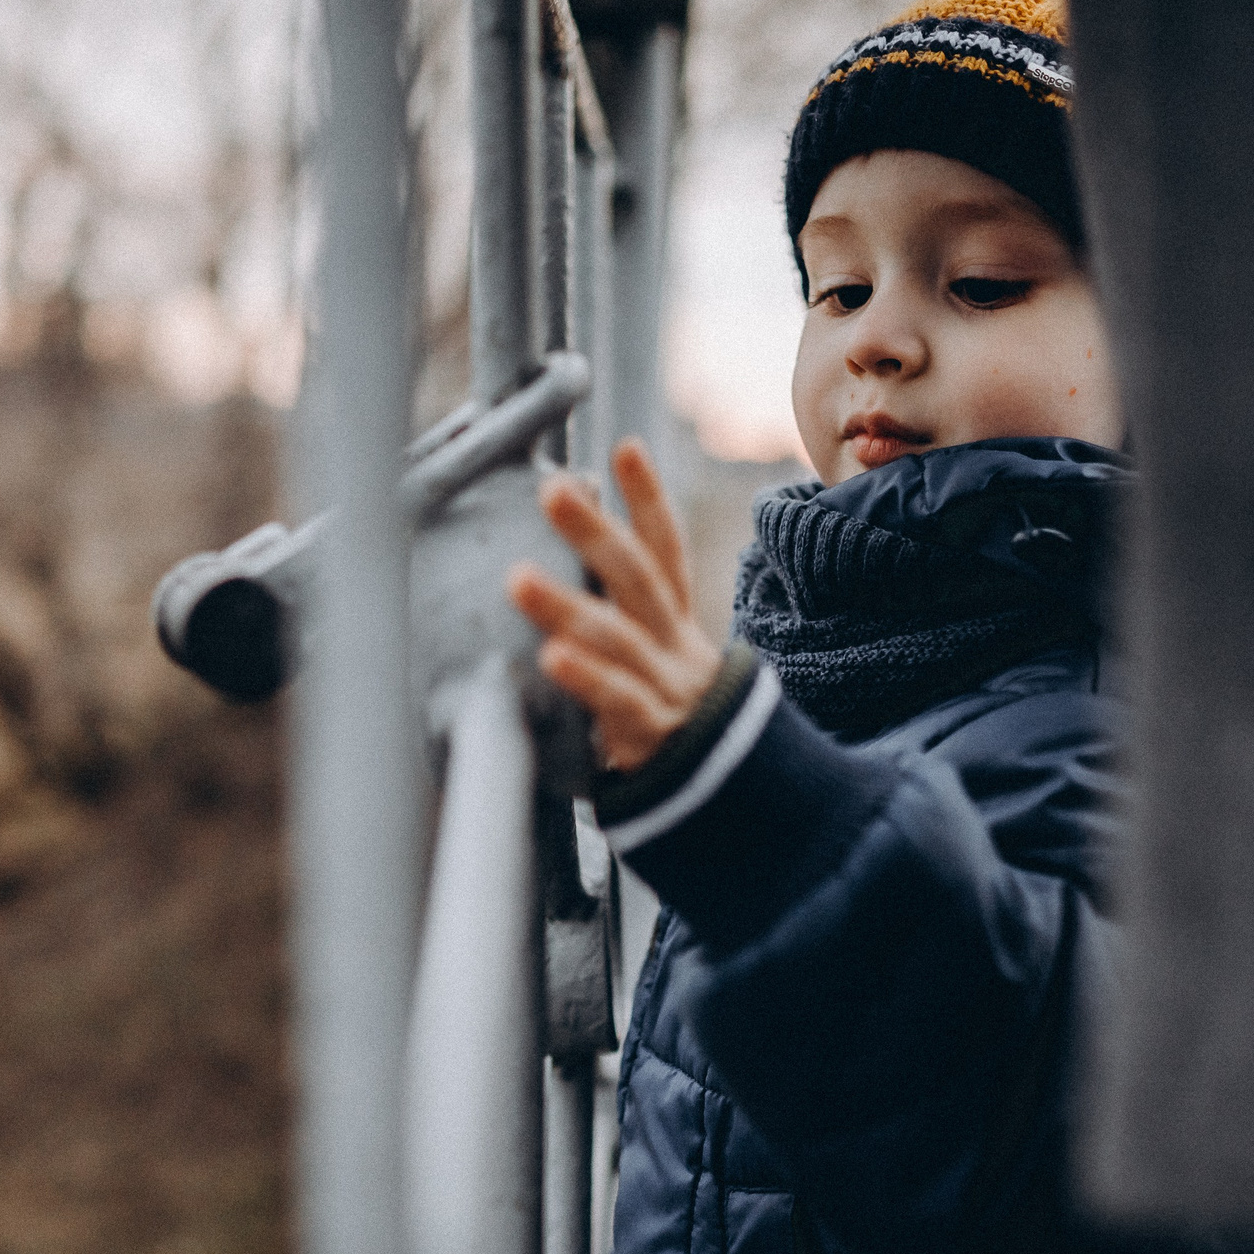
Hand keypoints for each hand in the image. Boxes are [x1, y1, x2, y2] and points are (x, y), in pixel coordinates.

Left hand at [506, 438, 722, 771]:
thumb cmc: (674, 735)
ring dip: (566, 604)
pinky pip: (620, 702)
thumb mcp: (656, 676)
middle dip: (596, 531)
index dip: (648, 501)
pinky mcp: (655, 738)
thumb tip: (547, 583)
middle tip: (551, 490)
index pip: (666, 554)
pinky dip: (586, 677)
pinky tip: (551, 657)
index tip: (625, 448)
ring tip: (517, 579)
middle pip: (640, 579)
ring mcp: (670, 692)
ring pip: (620, 637)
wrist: (736, 805)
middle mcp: (677, 651)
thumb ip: (619, 633)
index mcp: (677, 631)